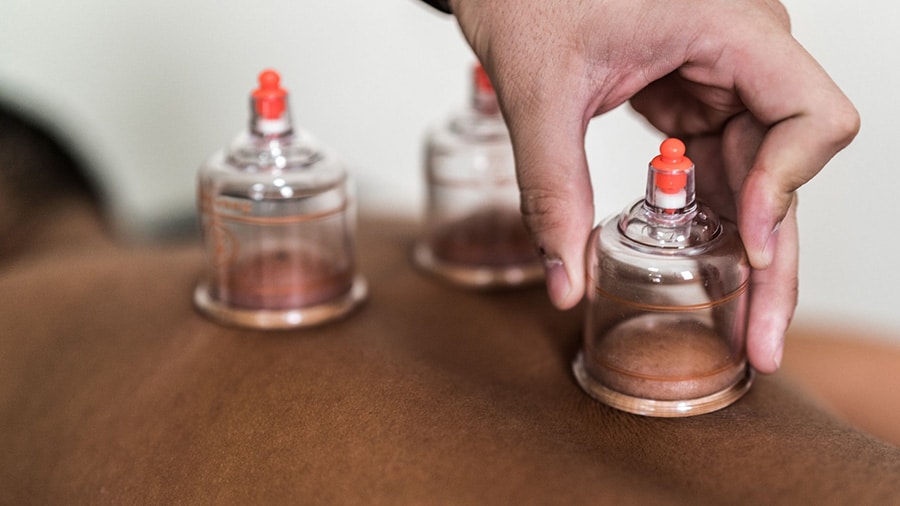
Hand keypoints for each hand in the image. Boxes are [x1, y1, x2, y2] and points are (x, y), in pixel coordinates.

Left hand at [448, 0, 858, 371]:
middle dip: (773, 257)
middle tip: (761, 338)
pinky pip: (721, 165)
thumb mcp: (539, 94)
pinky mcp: (694, 95)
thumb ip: (552, 189)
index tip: (744, 248)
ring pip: (758, 174)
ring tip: (740, 327)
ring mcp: (722, 76)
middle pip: (789, 165)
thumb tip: (565, 280)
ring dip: (746, 251)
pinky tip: (707, 273)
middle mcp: (741, 52)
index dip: (786, 188)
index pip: (810, 114)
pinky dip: (712, 219)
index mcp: (726, 27)